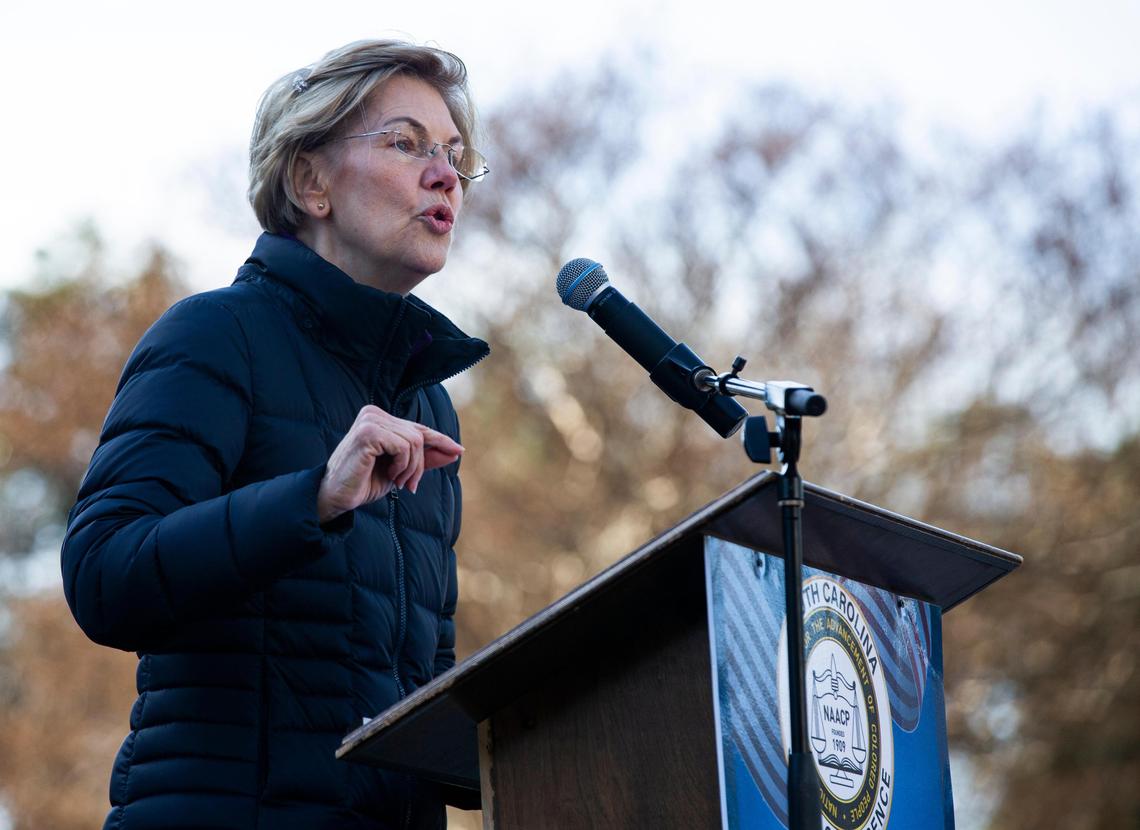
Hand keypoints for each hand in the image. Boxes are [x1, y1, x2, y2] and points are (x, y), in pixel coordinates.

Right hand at [317, 405, 463, 523]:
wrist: (336, 497)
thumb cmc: (364, 482)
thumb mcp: (400, 469)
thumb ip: (424, 458)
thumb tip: (455, 451)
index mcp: (379, 418)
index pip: (417, 428)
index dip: (440, 440)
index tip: (459, 451)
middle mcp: (374, 413)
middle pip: (418, 436)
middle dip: (419, 465)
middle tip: (407, 485)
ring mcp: (370, 421)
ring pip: (414, 441)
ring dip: (410, 468)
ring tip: (395, 480)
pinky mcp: (368, 432)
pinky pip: (403, 447)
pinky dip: (402, 466)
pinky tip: (389, 475)